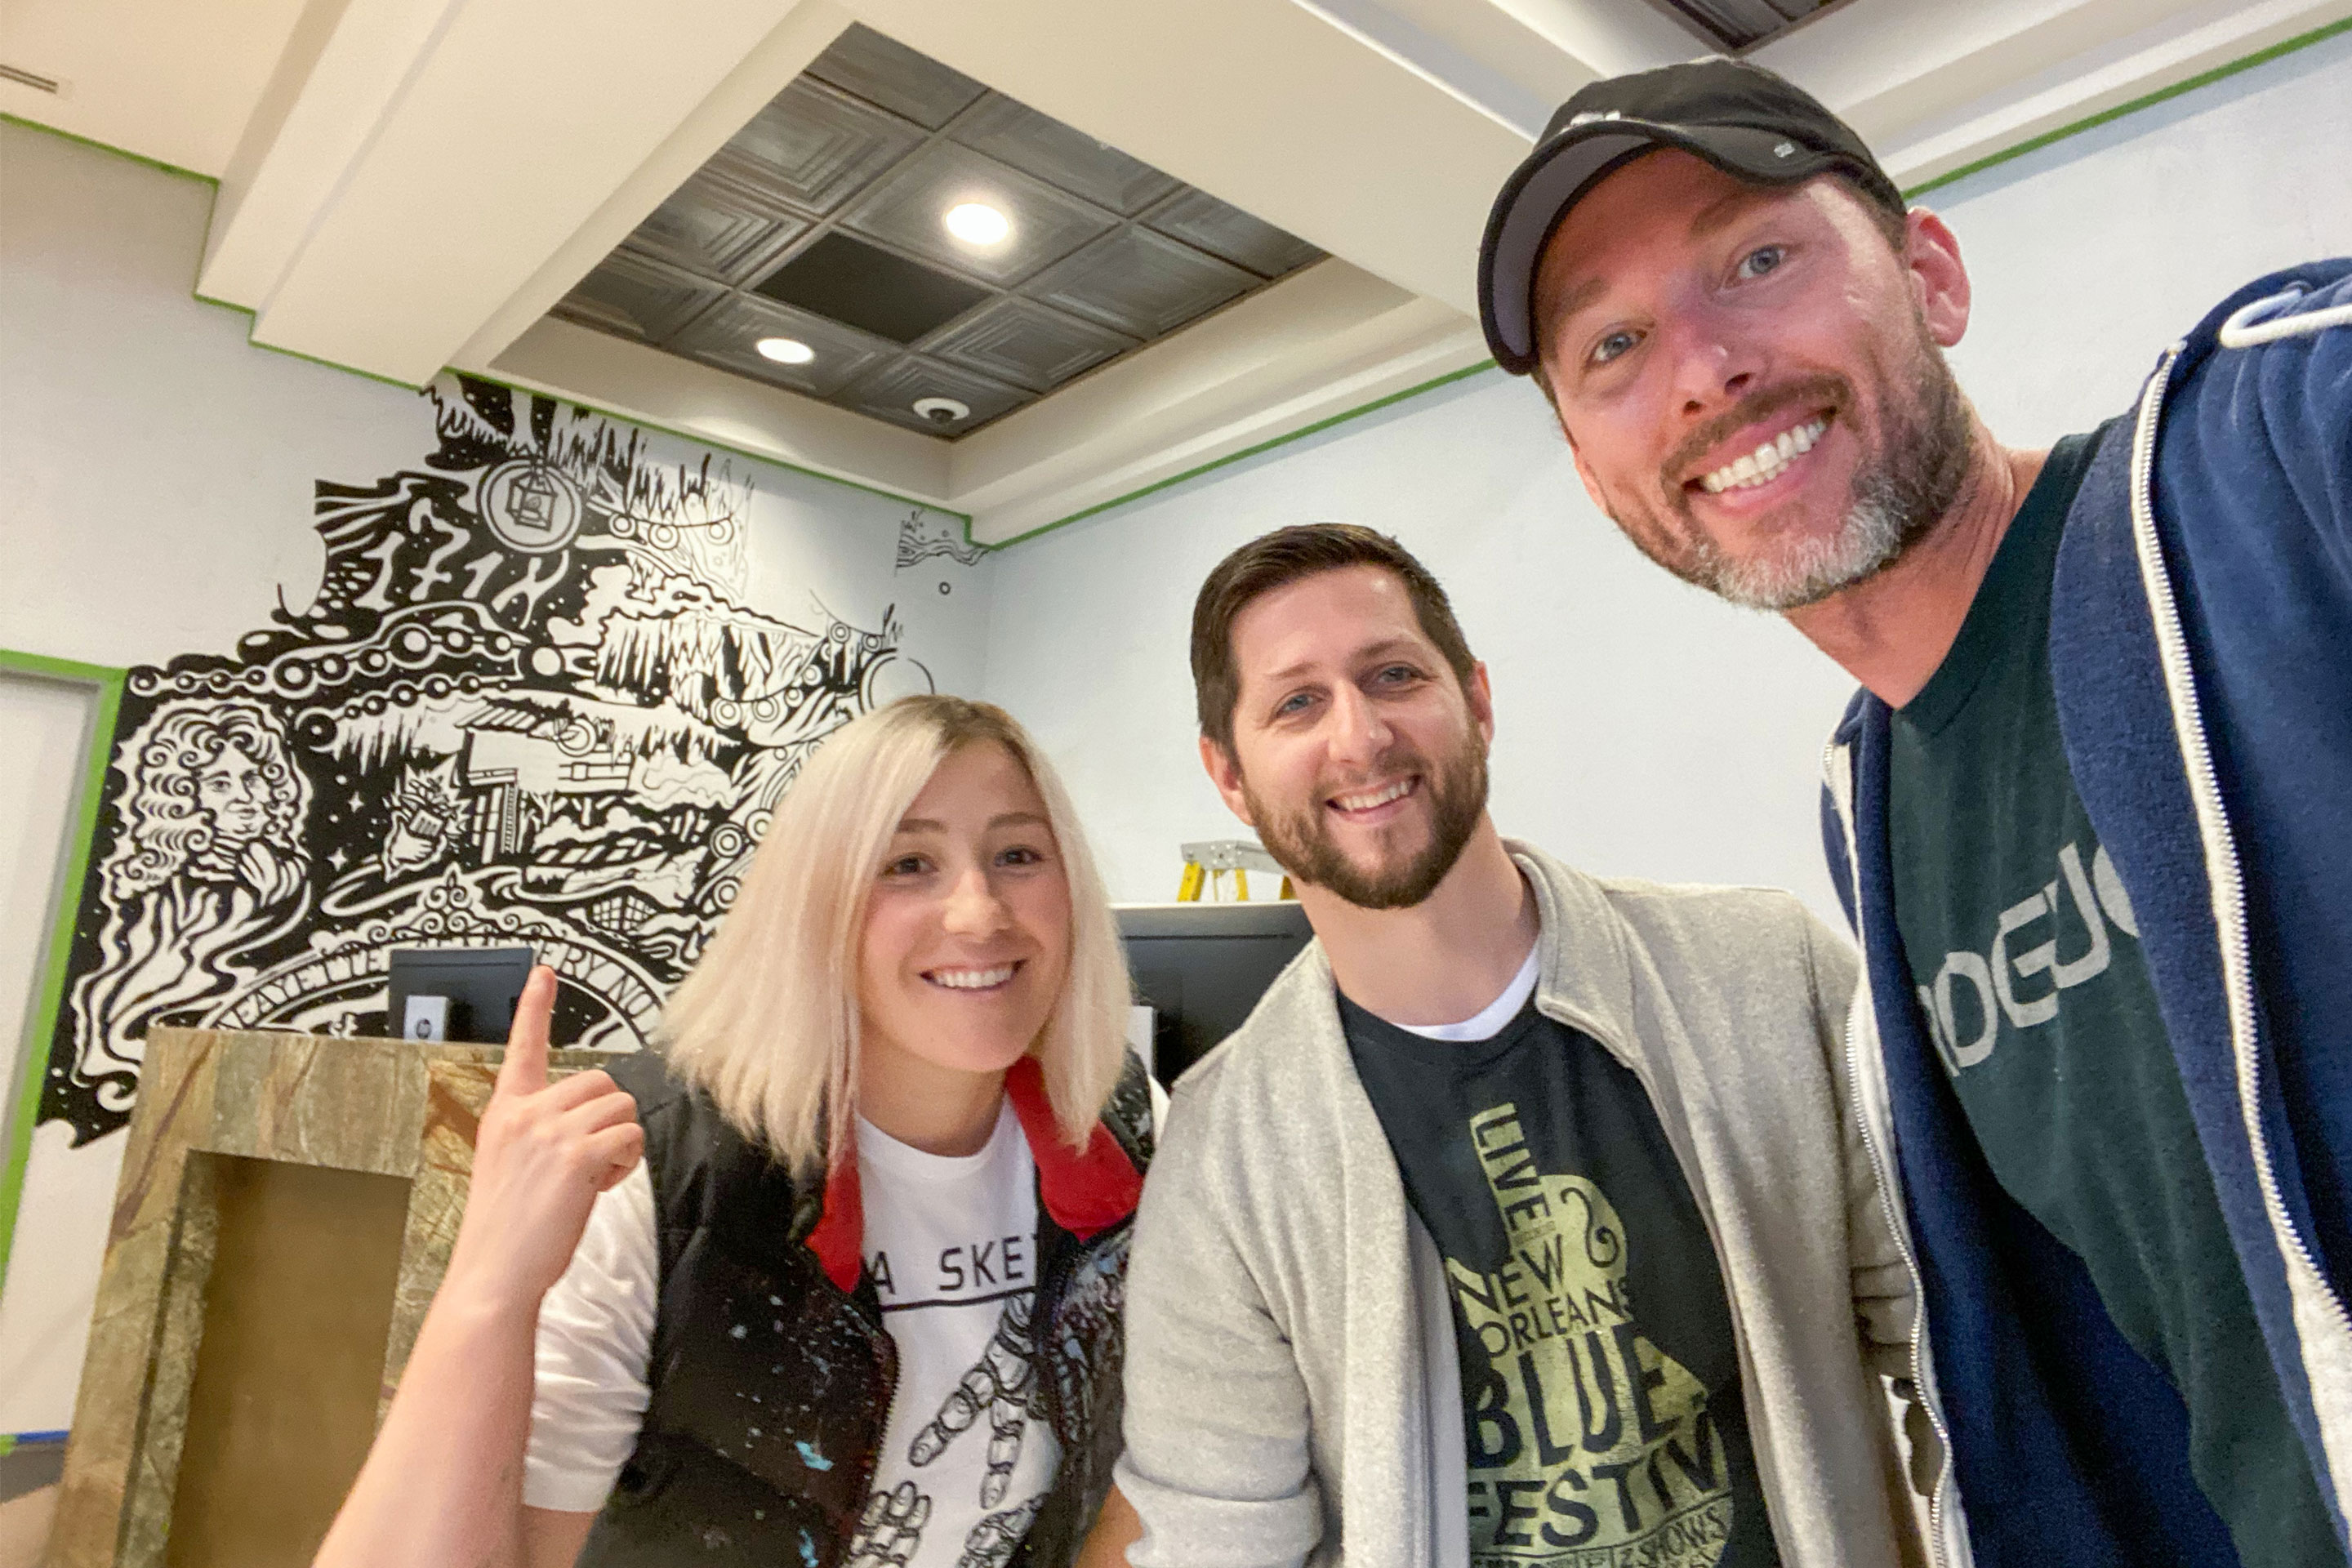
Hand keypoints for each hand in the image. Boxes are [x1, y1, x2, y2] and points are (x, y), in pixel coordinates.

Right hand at [444, 966, 643, 1311]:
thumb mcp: (507, 1165)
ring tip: (591, 1176)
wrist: (494, 1273)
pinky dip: (626, 1163)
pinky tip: (599, 1188)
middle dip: (608, 1118)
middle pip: (601, 1081)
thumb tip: (583, 1122)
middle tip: (587, 1162)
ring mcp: (550, 1133)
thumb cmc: (506, 1228)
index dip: (536, 1007)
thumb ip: (538, 1133)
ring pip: (621, 1107)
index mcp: (506, 1113)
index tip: (546, 972)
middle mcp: (526, 1115)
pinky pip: (629, 1136)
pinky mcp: (577, 1156)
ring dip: (620, 1141)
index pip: (523, 1048)